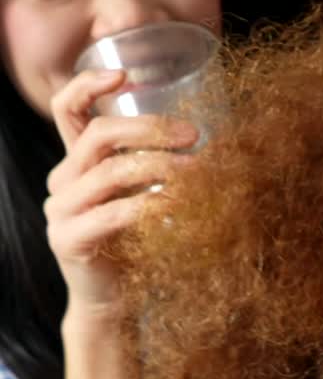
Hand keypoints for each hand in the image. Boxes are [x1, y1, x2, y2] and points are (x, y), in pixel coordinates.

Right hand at [46, 68, 197, 312]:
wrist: (114, 302)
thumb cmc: (136, 244)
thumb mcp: (143, 196)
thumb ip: (154, 167)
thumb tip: (205, 139)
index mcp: (77, 163)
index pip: (67, 109)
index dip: (89, 84)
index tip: (125, 75)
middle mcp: (62, 181)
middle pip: (99, 135)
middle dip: (150, 129)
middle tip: (192, 135)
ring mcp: (61, 211)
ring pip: (110, 172)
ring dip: (160, 167)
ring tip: (197, 173)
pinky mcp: (70, 239)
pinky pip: (114, 212)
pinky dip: (151, 205)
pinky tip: (178, 206)